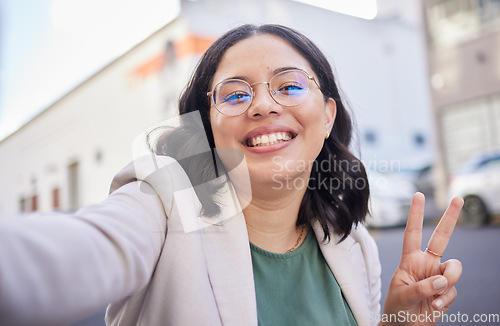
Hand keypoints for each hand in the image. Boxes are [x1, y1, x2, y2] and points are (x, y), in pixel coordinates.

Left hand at [381, 192, 463, 325]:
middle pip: (442, 237)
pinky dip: (444, 300)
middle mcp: (426, 264)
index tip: (418, 195)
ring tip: (433, 297)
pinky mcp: (446, 291)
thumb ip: (420, 287)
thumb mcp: (402, 296)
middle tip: (458, 198)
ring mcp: (438, 277)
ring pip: (454, 268)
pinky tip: (433, 307)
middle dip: (449, 218)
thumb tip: (441, 281)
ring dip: (448, 281)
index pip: (413, 233)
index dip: (415, 214)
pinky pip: (453, 290)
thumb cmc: (397, 308)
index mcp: (410, 260)